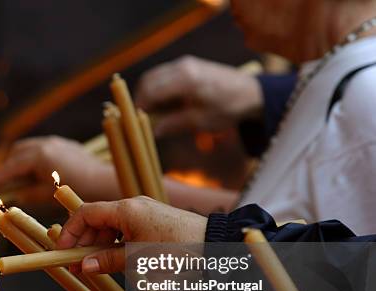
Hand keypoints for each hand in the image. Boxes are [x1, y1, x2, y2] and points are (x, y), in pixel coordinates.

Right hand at [0, 136, 119, 204]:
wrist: (104, 180)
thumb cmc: (78, 190)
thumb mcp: (48, 195)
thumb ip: (28, 193)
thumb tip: (15, 194)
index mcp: (39, 156)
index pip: (10, 166)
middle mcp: (45, 144)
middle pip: (16, 151)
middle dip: (7, 165)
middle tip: (1, 183)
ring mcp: (56, 141)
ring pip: (29, 147)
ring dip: (20, 160)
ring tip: (18, 178)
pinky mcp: (65, 144)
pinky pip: (42, 147)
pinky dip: (34, 157)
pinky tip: (37, 172)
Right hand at [57, 196, 206, 273]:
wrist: (216, 249)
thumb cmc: (178, 251)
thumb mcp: (138, 259)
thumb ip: (108, 261)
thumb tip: (83, 266)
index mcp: (126, 208)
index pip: (86, 213)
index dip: (71, 231)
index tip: (63, 251)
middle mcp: (134, 205)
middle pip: (97, 219)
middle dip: (84, 241)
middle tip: (75, 265)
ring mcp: (145, 213)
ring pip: (111, 226)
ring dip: (99, 245)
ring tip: (93, 267)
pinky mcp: (155, 223)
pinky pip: (127, 230)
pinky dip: (116, 244)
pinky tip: (115, 260)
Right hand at [135, 55, 261, 137]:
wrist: (251, 92)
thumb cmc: (228, 108)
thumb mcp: (201, 121)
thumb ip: (174, 124)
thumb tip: (152, 131)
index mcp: (186, 80)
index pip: (151, 91)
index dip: (139, 107)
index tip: (135, 122)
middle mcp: (182, 66)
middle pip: (148, 81)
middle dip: (141, 100)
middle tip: (142, 120)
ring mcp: (184, 63)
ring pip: (154, 77)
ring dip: (149, 94)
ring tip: (156, 114)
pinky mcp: (187, 65)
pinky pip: (164, 75)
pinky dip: (158, 89)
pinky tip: (166, 105)